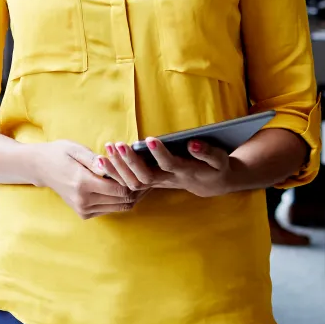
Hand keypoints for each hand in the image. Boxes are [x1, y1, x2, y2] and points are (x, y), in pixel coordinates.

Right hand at [31, 140, 145, 219]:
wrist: (41, 167)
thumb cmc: (60, 153)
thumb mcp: (76, 150)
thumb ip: (94, 160)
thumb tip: (110, 166)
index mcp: (83, 184)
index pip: (119, 189)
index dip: (134, 181)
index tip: (142, 170)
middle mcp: (84, 200)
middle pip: (122, 200)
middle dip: (136, 189)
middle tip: (148, 176)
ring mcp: (83, 209)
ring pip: (119, 207)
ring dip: (130, 196)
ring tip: (140, 181)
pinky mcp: (84, 213)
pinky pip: (110, 209)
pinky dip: (119, 200)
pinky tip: (124, 186)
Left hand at [101, 139, 234, 198]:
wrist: (210, 184)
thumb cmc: (215, 168)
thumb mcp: (219, 159)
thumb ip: (207, 152)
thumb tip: (192, 142)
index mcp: (186, 172)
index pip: (170, 165)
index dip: (160, 154)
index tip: (149, 139)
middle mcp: (169, 180)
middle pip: (146, 177)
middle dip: (131, 162)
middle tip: (118, 145)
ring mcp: (158, 183)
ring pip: (134, 182)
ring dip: (120, 167)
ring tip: (108, 148)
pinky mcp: (150, 182)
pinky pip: (130, 182)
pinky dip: (116, 172)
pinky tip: (105, 158)